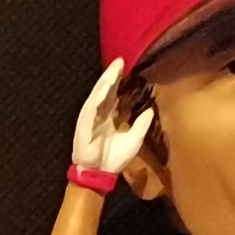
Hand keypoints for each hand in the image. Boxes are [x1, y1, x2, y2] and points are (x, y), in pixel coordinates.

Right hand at [70, 58, 151, 179]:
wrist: (99, 174)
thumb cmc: (113, 159)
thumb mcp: (134, 139)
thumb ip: (141, 124)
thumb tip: (150, 110)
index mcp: (108, 117)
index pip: (114, 94)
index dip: (119, 81)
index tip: (127, 68)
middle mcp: (98, 115)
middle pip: (105, 90)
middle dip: (112, 75)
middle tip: (120, 60)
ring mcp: (90, 119)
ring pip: (98, 95)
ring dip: (105, 81)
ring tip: (113, 68)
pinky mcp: (84, 125)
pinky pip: (92, 107)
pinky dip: (98, 96)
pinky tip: (105, 86)